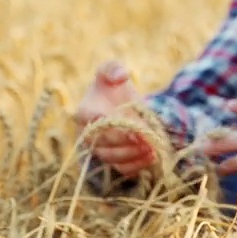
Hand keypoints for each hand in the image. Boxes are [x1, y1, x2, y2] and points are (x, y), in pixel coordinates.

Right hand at [72, 60, 154, 177]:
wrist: (120, 108)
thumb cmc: (111, 89)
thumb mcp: (111, 72)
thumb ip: (113, 68)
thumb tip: (121, 75)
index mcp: (84, 112)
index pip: (91, 121)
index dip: (109, 124)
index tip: (130, 124)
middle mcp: (88, 134)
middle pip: (103, 143)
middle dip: (125, 142)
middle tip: (145, 139)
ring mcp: (100, 150)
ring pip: (112, 159)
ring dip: (132, 155)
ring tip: (151, 148)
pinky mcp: (113, 162)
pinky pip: (122, 169)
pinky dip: (137, 166)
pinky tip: (152, 157)